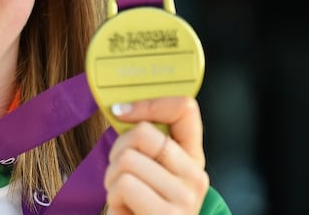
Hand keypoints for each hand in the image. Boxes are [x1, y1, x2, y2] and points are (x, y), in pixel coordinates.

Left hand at [103, 97, 209, 214]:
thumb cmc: (140, 208)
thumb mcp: (147, 173)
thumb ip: (144, 145)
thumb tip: (121, 108)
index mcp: (192, 158)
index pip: (185, 109)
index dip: (148, 103)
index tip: (121, 112)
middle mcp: (196, 176)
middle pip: (143, 133)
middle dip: (117, 150)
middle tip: (119, 174)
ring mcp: (185, 197)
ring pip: (127, 160)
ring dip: (112, 180)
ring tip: (124, 198)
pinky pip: (125, 185)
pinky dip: (113, 199)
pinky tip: (126, 211)